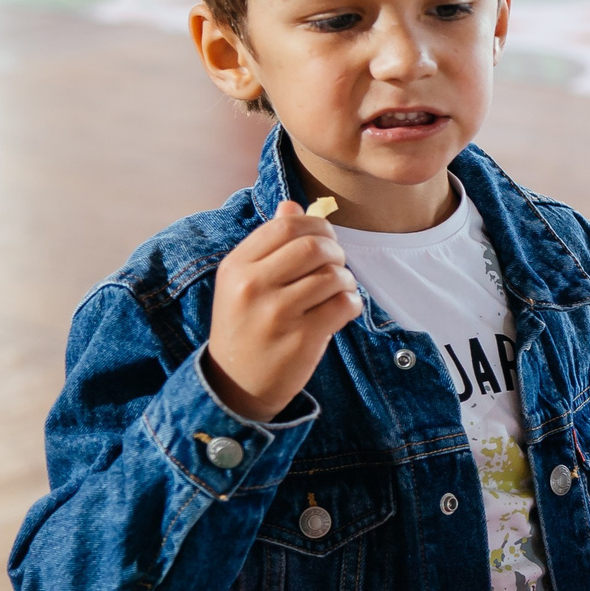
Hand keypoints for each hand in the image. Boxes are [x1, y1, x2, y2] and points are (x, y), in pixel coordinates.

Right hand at [201, 201, 360, 422]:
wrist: (237, 384)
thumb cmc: (246, 325)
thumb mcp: (243, 282)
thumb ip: (268, 244)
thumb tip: (293, 206)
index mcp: (237, 266)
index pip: (285, 226)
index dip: (315, 226)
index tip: (324, 238)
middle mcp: (253, 286)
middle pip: (313, 246)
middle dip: (335, 250)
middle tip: (336, 264)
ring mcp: (277, 313)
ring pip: (333, 275)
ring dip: (345, 280)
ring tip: (338, 290)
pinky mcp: (302, 338)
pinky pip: (344, 305)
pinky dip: (352, 304)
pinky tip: (342, 309)